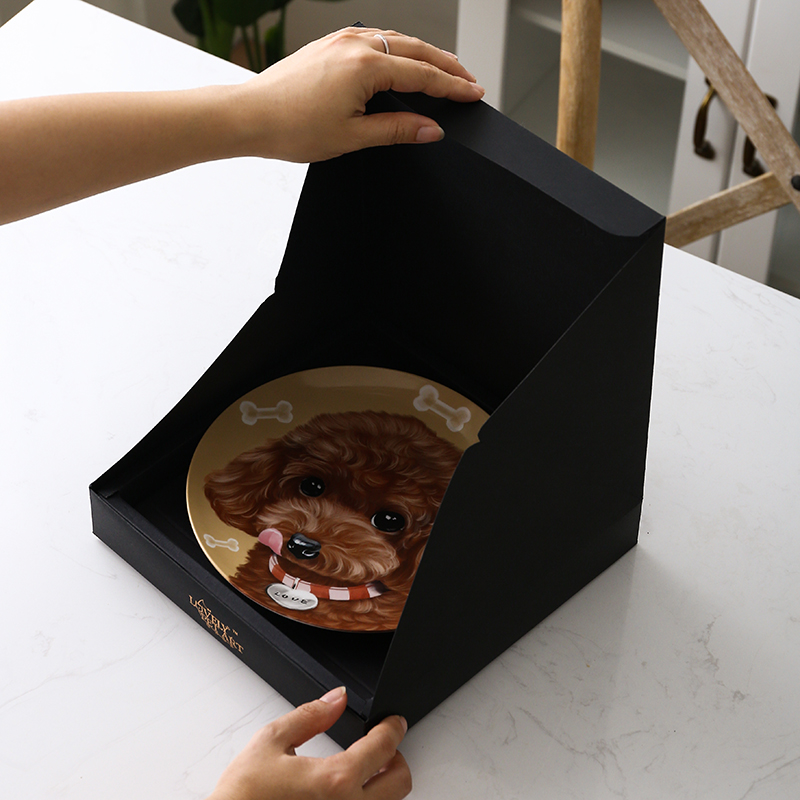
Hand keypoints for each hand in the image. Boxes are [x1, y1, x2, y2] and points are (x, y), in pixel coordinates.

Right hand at [206, 687, 410, 799]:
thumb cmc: (242, 798)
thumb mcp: (270, 742)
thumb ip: (310, 716)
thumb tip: (337, 698)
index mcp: (335, 781)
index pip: (384, 747)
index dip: (393, 727)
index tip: (394, 721)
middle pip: (400, 783)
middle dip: (396, 758)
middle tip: (382, 746)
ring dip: (383, 784)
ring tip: (364, 770)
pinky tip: (346, 792)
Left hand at [229, 26, 484, 161]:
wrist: (250, 116)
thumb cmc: (292, 127)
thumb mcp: (353, 137)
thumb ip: (397, 130)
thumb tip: (430, 130)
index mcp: (366, 66)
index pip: (424, 75)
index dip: (453, 87)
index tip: (474, 93)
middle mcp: (356, 43)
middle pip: (417, 51)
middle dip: (446, 66)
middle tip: (469, 79)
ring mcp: (341, 40)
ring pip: (397, 41)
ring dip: (424, 55)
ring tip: (444, 69)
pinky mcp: (330, 44)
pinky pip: (375, 39)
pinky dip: (398, 50)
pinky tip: (403, 61)